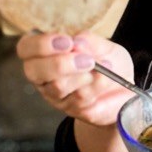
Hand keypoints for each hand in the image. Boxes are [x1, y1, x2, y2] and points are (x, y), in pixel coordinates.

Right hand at [16, 30, 134, 127]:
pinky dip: (96, 85)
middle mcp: (45, 77)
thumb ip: (89, 42)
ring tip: (104, 67)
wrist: (126, 88)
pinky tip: (107, 78)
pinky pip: (78, 98)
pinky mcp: (72, 110)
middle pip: (33, 71)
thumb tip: (77, 42)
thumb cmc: (108, 62)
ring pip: (57, 86)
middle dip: (60, 63)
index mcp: (45, 54)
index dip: (41, 44)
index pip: (26, 48)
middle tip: (87, 60)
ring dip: (83, 75)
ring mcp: (56, 96)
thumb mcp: (104, 46)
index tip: (67, 42)